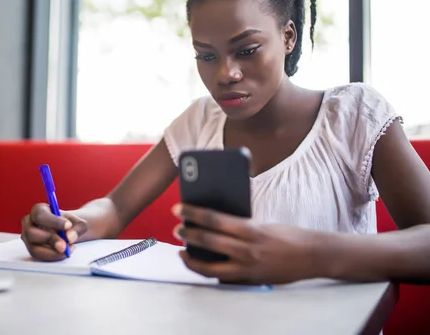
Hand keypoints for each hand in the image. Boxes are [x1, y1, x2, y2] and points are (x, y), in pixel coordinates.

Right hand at [21, 203, 87, 260]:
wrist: (67, 232)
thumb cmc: (70, 224)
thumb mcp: (78, 223)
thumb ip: (77, 228)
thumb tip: (70, 237)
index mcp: (38, 210)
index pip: (40, 215)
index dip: (53, 221)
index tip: (68, 226)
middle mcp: (29, 223)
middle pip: (31, 232)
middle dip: (50, 240)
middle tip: (65, 245)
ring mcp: (27, 238)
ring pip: (34, 248)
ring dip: (52, 252)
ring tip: (67, 249)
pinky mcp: (31, 249)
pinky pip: (39, 256)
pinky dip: (53, 256)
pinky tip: (65, 252)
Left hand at [172, 203, 318, 284]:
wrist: (313, 256)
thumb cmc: (288, 235)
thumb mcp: (263, 224)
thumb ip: (240, 225)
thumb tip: (214, 222)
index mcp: (251, 230)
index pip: (214, 219)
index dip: (193, 213)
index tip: (179, 208)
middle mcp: (247, 250)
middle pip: (209, 242)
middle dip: (188, 234)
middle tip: (176, 229)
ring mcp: (248, 268)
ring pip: (210, 268)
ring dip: (192, 259)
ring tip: (182, 252)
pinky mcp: (250, 280)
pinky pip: (222, 278)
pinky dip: (207, 271)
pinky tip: (199, 264)